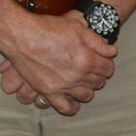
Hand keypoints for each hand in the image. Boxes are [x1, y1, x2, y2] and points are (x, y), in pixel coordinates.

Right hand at [0, 10, 115, 115]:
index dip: (107, 64)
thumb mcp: (77, 28)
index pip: (108, 69)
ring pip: (86, 96)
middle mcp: (77, 76)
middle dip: (98, 75)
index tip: (103, 61)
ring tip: (82, 80)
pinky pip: (65, 108)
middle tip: (92, 68)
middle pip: (98, 82)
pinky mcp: (49, 92)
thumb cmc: (49, 28)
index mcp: (87, 59)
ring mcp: (63, 86)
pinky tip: (73, 100)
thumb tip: (112, 52)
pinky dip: (72, 107)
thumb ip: (97, 42)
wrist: (22, 36)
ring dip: (88, 88)